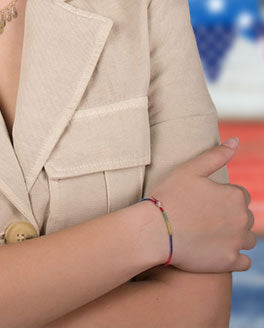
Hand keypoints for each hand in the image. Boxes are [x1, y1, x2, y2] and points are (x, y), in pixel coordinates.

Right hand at [150, 138, 256, 272]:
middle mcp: (242, 219)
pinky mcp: (230, 262)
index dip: (220, 196)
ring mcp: (237, 242)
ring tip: (208, 233)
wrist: (156, 230)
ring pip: (247, 239)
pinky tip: (216, 250)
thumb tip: (236, 141)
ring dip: (234, 236)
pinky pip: (244, 261)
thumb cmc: (170, 196)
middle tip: (202, 216)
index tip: (202, 200)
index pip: (239, 195)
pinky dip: (234, 256)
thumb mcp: (189, 169)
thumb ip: (215, 155)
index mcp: (235, 196)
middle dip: (229, 216)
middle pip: (245, 217)